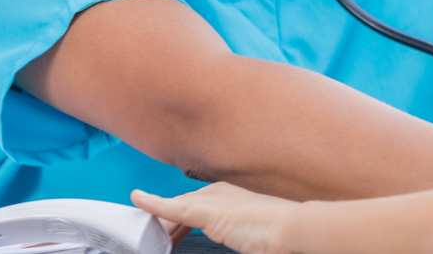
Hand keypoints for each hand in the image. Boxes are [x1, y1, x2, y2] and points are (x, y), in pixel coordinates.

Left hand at [132, 184, 299, 253]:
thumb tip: (242, 239)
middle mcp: (221, 192)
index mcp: (231, 196)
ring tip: (145, 233)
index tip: (173, 236)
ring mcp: (216, 200)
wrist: (293, 229)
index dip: (179, 222)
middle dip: (167, 224)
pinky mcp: (210, 212)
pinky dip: (154, 203)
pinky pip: (175, 208)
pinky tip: (139, 199)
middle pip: (183, 207)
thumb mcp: (253, 234)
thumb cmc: (281, 234)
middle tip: (156, 240)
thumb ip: (240, 234)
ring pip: (176, 210)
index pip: (196, 206)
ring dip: (160, 222)